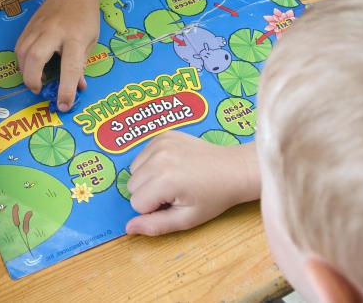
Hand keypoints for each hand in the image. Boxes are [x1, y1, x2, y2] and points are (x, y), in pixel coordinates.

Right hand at [14, 0, 97, 110]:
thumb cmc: (85, 18)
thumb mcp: (91, 41)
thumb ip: (82, 64)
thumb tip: (77, 87)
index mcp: (75, 38)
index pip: (70, 67)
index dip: (66, 89)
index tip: (63, 105)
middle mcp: (54, 32)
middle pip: (36, 57)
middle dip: (33, 79)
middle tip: (38, 90)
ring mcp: (38, 27)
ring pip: (22, 52)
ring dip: (25, 71)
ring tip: (34, 80)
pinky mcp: (28, 26)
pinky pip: (19, 47)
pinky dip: (21, 61)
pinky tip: (28, 66)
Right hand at [124, 133, 259, 235]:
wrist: (234, 169)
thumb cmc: (214, 197)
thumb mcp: (187, 218)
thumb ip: (155, 225)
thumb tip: (128, 228)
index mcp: (164, 180)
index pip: (136, 203)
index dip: (154, 209)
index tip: (175, 203)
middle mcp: (157, 158)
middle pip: (131, 185)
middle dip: (148, 193)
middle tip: (175, 192)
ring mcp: (159, 143)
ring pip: (134, 169)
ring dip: (147, 178)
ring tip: (173, 178)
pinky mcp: (162, 134)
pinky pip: (142, 154)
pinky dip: (151, 163)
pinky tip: (172, 165)